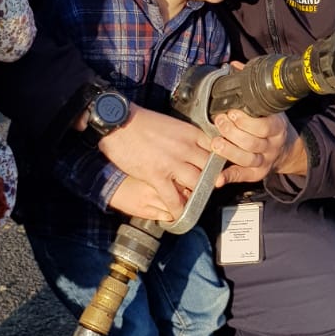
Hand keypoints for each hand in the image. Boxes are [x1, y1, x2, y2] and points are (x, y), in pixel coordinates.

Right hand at [97, 105, 213, 213]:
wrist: (118, 122)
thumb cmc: (140, 121)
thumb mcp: (171, 123)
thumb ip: (184, 137)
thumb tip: (192, 147)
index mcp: (190, 133)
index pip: (215, 151)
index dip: (215, 164)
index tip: (214, 171)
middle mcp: (186, 148)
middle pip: (209, 170)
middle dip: (209, 181)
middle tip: (206, 188)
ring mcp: (172, 163)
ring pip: (196, 185)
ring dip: (195, 195)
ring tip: (193, 201)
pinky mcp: (157, 176)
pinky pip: (174, 199)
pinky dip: (178, 209)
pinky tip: (179, 214)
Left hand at [210, 109, 306, 182]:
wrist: (286, 148)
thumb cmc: (271, 124)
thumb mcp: (270, 110)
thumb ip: (255, 103)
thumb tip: (235, 84)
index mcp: (277, 128)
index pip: (264, 126)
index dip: (245, 121)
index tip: (232, 113)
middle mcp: (272, 146)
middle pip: (252, 143)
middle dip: (232, 132)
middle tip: (220, 122)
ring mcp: (265, 161)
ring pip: (247, 159)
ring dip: (228, 151)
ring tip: (216, 142)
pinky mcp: (257, 174)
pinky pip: (242, 176)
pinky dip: (229, 176)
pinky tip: (219, 177)